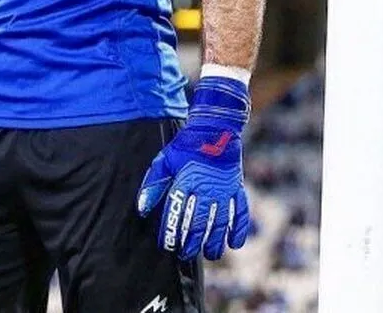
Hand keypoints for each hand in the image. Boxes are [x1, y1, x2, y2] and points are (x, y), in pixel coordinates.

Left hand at [136, 76, 251, 260]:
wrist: (215, 127)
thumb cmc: (186, 145)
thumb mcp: (165, 160)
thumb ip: (153, 184)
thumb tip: (142, 210)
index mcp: (185, 181)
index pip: (176, 213)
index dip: (171, 232)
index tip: (167, 245)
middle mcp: (205, 188)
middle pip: (198, 222)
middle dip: (191, 242)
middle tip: (186, 254)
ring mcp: (224, 189)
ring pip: (220, 221)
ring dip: (215, 241)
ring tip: (210, 255)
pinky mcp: (237, 187)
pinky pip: (240, 212)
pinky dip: (239, 229)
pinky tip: (235, 244)